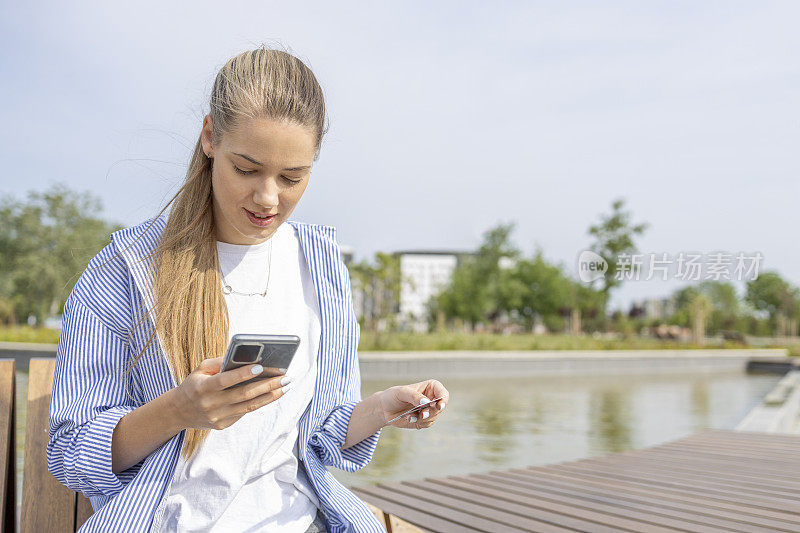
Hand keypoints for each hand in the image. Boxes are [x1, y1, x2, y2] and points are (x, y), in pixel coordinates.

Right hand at [170, 356, 292, 430]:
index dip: (243, 374)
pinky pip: (245, 412)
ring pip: (249, 406)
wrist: (178, 412)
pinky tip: (273, 394)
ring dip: (270, 395)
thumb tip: (245, 356)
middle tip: (285, 377)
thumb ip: (220, 361)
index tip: (261, 367)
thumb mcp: (201, 369)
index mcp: (203, 388)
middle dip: (267, 385)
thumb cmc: (194, 384)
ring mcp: (217, 417)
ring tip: (285, 386)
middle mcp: (210, 404)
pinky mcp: (223, 425)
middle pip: (244, 394)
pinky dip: (260, 402)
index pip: (225, 380)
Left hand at [378, 379, 448, 429]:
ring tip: (410, 415)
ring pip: (434, 417)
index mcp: (429, 388)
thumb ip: (414, 396)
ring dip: (423, 418)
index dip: (444, 399)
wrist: (384, 409)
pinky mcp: (423, 420)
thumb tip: (426, 402)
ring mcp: (428, 410)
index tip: (439, 406)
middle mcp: (431, 398)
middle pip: (440, 407)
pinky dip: (418, 422)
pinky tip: (409, 418)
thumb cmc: (393, 396)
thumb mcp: (402, 393)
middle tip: (422, 414)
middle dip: (431, 412)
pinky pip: (427, 424)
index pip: (443, 393)